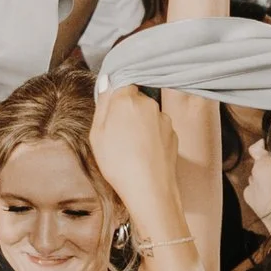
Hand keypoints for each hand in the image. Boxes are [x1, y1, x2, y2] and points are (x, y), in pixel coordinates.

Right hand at [88, 84, 182, 226]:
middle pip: (135, 99)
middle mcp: (149, 103)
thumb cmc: (119, 163)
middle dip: (126, 111)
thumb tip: (106, 81)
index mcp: (127, 99)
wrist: (150, 189)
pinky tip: (144, 154)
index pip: (121, 82)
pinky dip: (151, 137)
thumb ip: (103, 104)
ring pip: (147, 115)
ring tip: (131, 149)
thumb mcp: (97, 134)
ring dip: (140, 125)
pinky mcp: (173, 133)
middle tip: (116, 135)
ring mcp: (163, 118)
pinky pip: (158, 129)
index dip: (114, 96)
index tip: (109, 111)